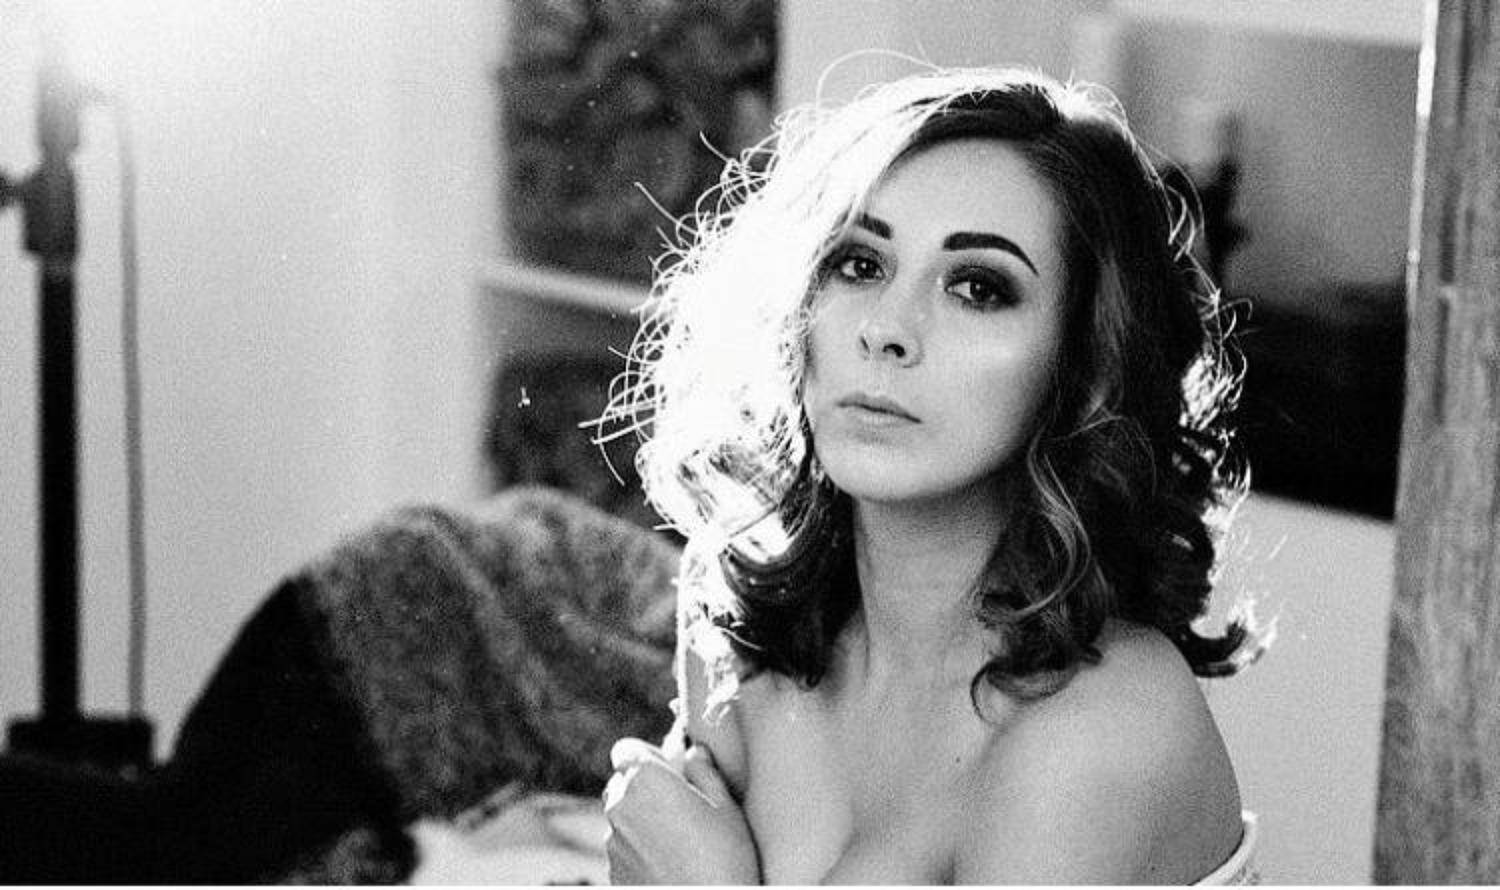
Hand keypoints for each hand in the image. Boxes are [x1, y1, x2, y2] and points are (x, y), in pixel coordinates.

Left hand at [603, 737, 759, 884]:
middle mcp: (619, 806)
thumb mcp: (726, 806)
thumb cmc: (725, 859)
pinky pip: (624, 849)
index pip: (626, 749)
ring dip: (641, 820)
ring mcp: (613, 843)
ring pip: (621, 818)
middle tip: (679, 803)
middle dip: (643, 788)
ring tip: (679, 840)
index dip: (647, 756)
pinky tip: (670, 863)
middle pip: (621, 783)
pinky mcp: (613, 872)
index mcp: (645, 779)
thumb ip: (705, 772)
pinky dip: (640, 850)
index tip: (670, 769)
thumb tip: (694, 753)